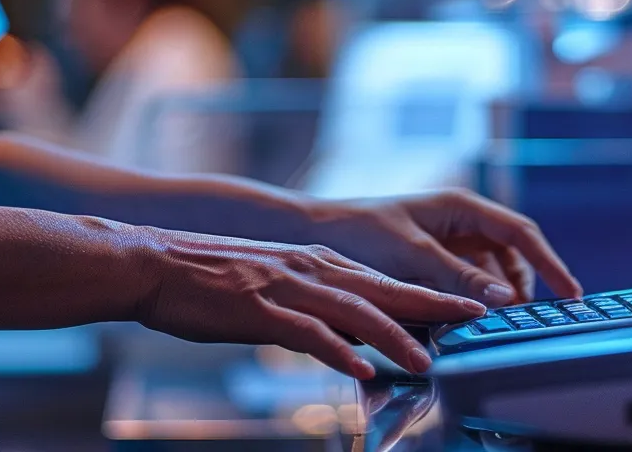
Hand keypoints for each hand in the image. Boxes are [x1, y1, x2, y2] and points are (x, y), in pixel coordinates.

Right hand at [135, 229, 486, 378]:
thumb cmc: (210, 279)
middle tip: (476, 320)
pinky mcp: (259, 309)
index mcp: (316, 262)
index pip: (385, 280)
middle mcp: (311, 269)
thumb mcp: (276, 285)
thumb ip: (317, 308)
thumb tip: (354, 339)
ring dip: (394, 337)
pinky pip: (307, 334)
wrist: (155, 264)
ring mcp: (287, 288)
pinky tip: (360, 368)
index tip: (468, 305)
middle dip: (433, 306)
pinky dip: (336, 351)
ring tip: (427, 361)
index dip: (429, 294)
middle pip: (384, 290)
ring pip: (353, 312)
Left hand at [306, 190, 581, 307]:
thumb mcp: (413, 255)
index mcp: (462, 206)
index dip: (550, 263)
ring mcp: (450, 240)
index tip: (571, 294)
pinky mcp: (435, 261)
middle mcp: (462, 221)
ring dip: (497, 298)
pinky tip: (467, 321)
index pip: (521, 233)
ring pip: (491, 273)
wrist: (316, 233)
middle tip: (527, 323)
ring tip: (495, 326)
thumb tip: (505, 298)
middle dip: (523, 287)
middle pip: (512, 256)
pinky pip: (468, 282)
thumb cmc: (360, 233)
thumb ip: (459, 276)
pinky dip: (473, 301)